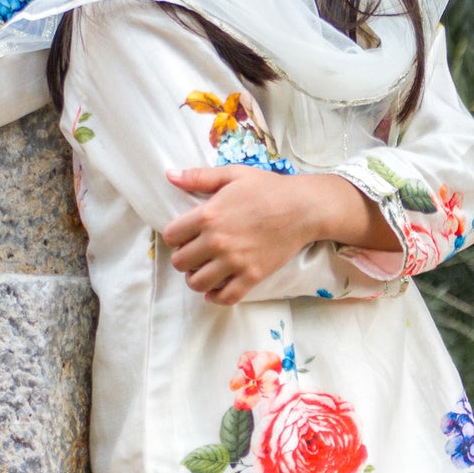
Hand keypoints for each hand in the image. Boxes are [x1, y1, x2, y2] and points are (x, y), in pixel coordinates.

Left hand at [162, 166, 396, 303]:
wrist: (303, 208)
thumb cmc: (268, 188)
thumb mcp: (233, 175)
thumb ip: (199, 176)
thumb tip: (170, 175)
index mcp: (208, 215)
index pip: (171, 236)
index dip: (175, 236)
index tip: (185, 235)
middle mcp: (217, 241)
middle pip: (180, 263)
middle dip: (184, 259)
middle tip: (195, 254)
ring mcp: (235, 261)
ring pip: (197, 283)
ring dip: (196, 279)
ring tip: (204, 271)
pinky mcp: (252, 276)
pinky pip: (226, 297)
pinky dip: (216, 297)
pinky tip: (216, 289)